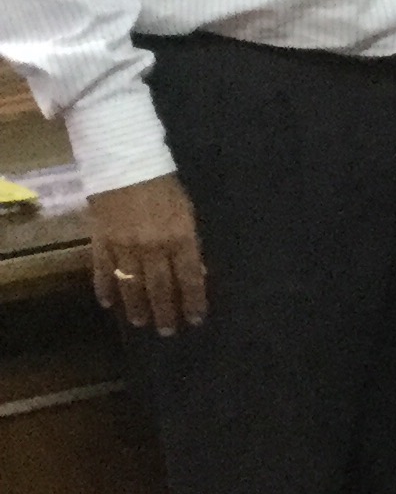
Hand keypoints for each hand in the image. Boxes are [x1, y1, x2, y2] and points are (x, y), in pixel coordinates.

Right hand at [87, 170, 207, 331]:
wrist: (125, 163)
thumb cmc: (164, 185)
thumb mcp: (187, 212)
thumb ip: (191, 243)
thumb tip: (197, 273)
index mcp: (180, 238)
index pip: (190, 278)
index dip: (193, 301)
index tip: (195, 320)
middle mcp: (153, 248)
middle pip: (160, 288)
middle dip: (165, 312)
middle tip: (167, 331)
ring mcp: (124, 247)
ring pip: (132, 285)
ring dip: (137, 307)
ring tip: (141, 323)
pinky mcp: (101, 242)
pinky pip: (102, 272)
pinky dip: (105, 288)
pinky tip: (108, 303)